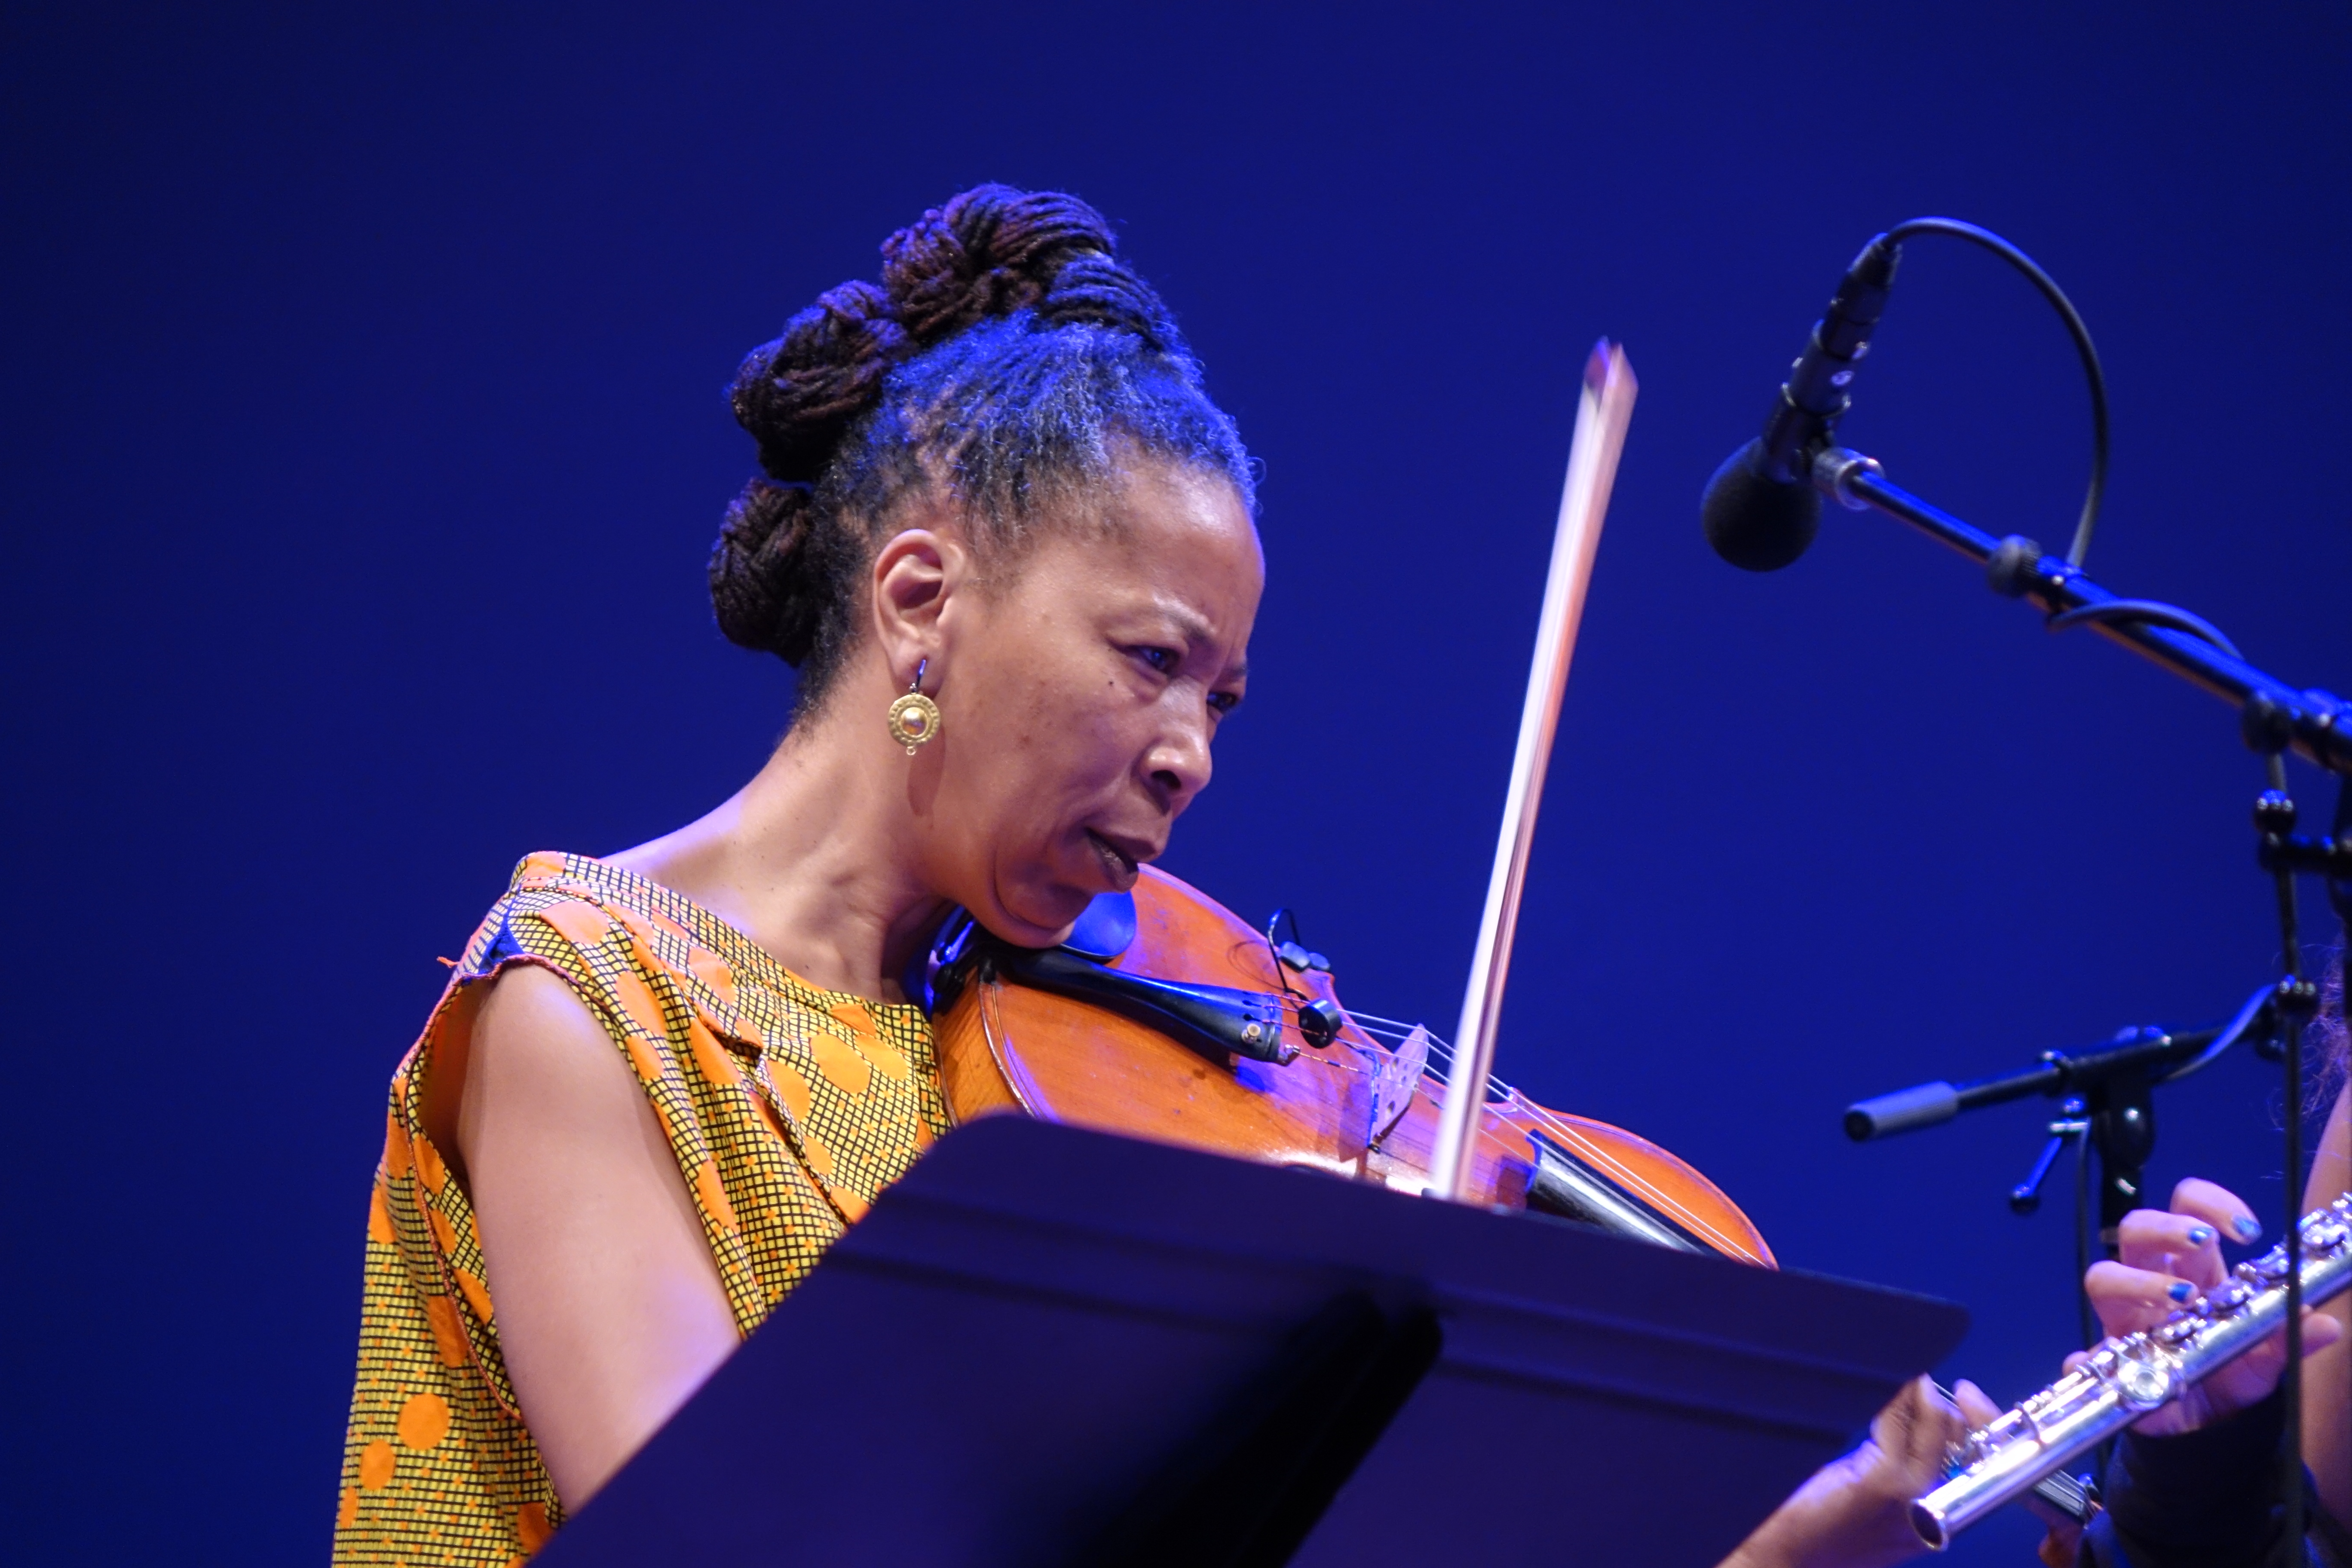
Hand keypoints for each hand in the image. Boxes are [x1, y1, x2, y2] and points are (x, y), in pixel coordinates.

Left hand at [1718, 1376, 1977, 1567]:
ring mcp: (1909, 1495)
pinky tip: (1885, 1388)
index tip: (1952, 1396)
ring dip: (1916, 1394)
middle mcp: (1932, 1509)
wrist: (1789, 1560)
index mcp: (1934, 1519)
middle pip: (1952, 1438)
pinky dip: (1893, 1400)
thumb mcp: (1871, 1505)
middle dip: (1940, 1402)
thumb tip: (1906, 1427)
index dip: (1962, 1423)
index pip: (1967, 1460)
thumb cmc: (1819, 1534)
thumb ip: (1895, 1475)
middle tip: (1922, 1380)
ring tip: (1903, 1379)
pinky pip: (1895, 1424)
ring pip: (1930, 1428)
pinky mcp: (1880, 1482)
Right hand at [2081, 1177, 2343, 1436]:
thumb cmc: (2228, 1373)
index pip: (2186, 1209)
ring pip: (2102, 1275)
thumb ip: (2288, 1340)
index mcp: (2193, 1270)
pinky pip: (2080, 1355)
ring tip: (2180, 1299)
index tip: (2245, 1230)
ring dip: (2137, 1281)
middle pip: (2136, 1228)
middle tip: (2203, 1242)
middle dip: (2165, 1227)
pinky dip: (2086, 1357)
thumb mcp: (2265, 1360)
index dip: (2208, 1204)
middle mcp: (2152, 1282)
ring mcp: (2124, 1319)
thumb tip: (2326, 1324)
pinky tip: (2104, 1364)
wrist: (2203, 1427)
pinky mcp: (2105, 1360)